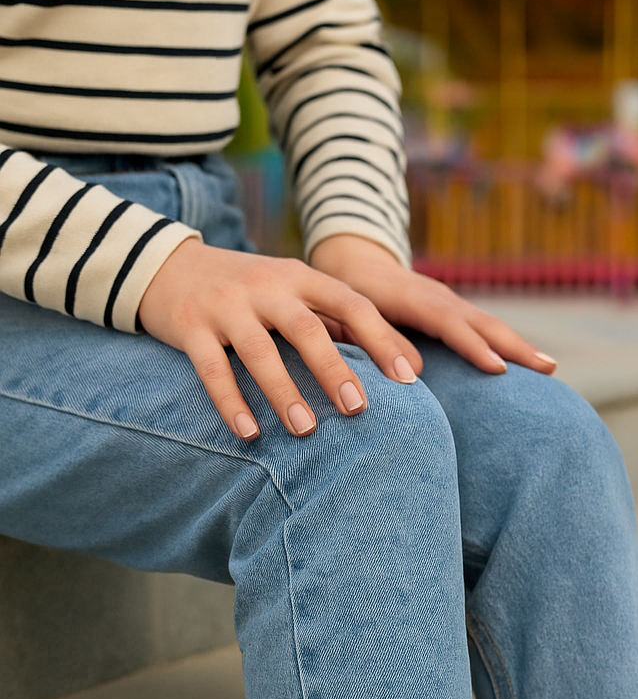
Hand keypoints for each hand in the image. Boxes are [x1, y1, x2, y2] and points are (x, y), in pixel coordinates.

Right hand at [138, 239, 422, 439]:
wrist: (166, 265)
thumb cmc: (249, 290)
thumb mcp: (294, 292)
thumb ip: (342, 322)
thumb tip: (411, 364)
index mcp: (299, 277)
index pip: (350, 303)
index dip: (381, 338)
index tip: (408, 377)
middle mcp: (266, 286)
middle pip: (305, 328)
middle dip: (333, 368)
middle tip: (358, 408)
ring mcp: (226, 305)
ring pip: (259, 351)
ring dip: (284, 392)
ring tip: (306, 429)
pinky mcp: (190, 327)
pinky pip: (212, 369)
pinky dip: (231, 402)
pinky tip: (249, 433)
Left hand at [309, 235, 556, 377]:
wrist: (355, 261)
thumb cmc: (349, 293)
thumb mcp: (354, 315)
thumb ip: (380, 339)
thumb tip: (412, 374)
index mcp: (415, 298)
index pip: (449, 324)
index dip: (472, 346)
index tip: (497, 367)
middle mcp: (440, 298)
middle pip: (483, 323)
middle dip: (515, 345)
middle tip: (547, 368)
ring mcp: (451, 303)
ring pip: (490, 324)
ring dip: (519, 345)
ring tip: (548, 368)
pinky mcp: (454, 311)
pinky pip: (485, 327)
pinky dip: (507, 343)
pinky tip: (525, 361)